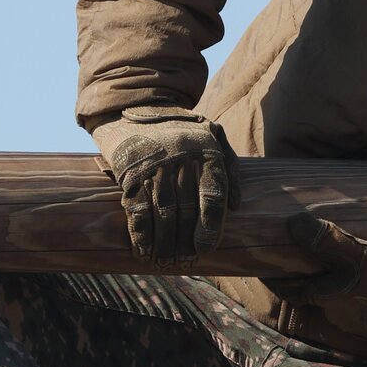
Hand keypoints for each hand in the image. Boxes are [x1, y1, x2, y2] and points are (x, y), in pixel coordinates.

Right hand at [92, 108, 240, 264]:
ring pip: (162, 215)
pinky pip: (137, 210)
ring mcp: (154, 167)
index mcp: (207, 153)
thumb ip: (230, 167)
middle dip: (185, 242)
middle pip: (187, 212)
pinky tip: (144, 251)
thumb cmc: (181, 129)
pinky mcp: (130, 173)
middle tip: (184, 260)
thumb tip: (236, 204)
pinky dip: (141, 234)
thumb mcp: (214, 136)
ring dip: (163, 244)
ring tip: (164, 261)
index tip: (205, 248)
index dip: (210, 228)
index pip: (213, 198)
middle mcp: (181, 161)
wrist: (135, 105)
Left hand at [275, 215, 366, 347]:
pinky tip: (355, 280)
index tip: (263, 263)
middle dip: (299, 279)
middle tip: (293, 258)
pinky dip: (346, 294)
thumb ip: (329, 240)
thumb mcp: (363, 255)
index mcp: (327, 296)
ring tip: (326, 264)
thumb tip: (294, 224)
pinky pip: (350, 307)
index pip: (288, 288)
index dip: (274, 277)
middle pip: (307, 295)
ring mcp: (352, 321)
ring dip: (325, 286)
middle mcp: (334, 312)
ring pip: (329, 301)